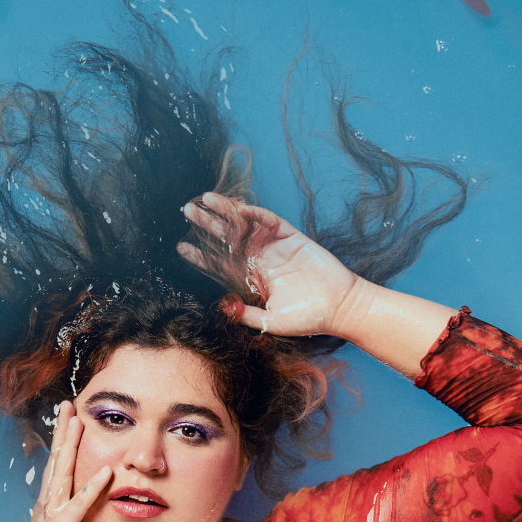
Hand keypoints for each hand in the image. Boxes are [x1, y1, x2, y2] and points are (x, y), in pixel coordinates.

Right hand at [0, 403, 110, 521]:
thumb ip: (73, 515)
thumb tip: (84, 504)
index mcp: (49, 502)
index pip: (56, 464)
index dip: (62, 441)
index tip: (67, 417)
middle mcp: (47, 503)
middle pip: (55, 460)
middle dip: (62, 432)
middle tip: (68, 405)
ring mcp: (52, 514)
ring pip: (62, 474)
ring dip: (71, 448)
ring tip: (79, 424)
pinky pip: (78, 505)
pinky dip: (91, 488)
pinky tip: (105, 472)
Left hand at [178, 192, 359, 337]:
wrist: (339, 307)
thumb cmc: (307, 318)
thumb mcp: (272, 322)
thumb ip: (247, 315)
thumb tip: (223, 307)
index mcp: (250, 280)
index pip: (219, 265)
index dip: (201, 255)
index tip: (181, 246)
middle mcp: (258, 260)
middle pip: (226, 239)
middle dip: (207, 224)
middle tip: (187, 210)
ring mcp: (274, 247)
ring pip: (244, 225)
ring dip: (226, 212)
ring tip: (206, 199)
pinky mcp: (291, 237)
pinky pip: (269, 221)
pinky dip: (256, 213)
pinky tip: (241, 208)